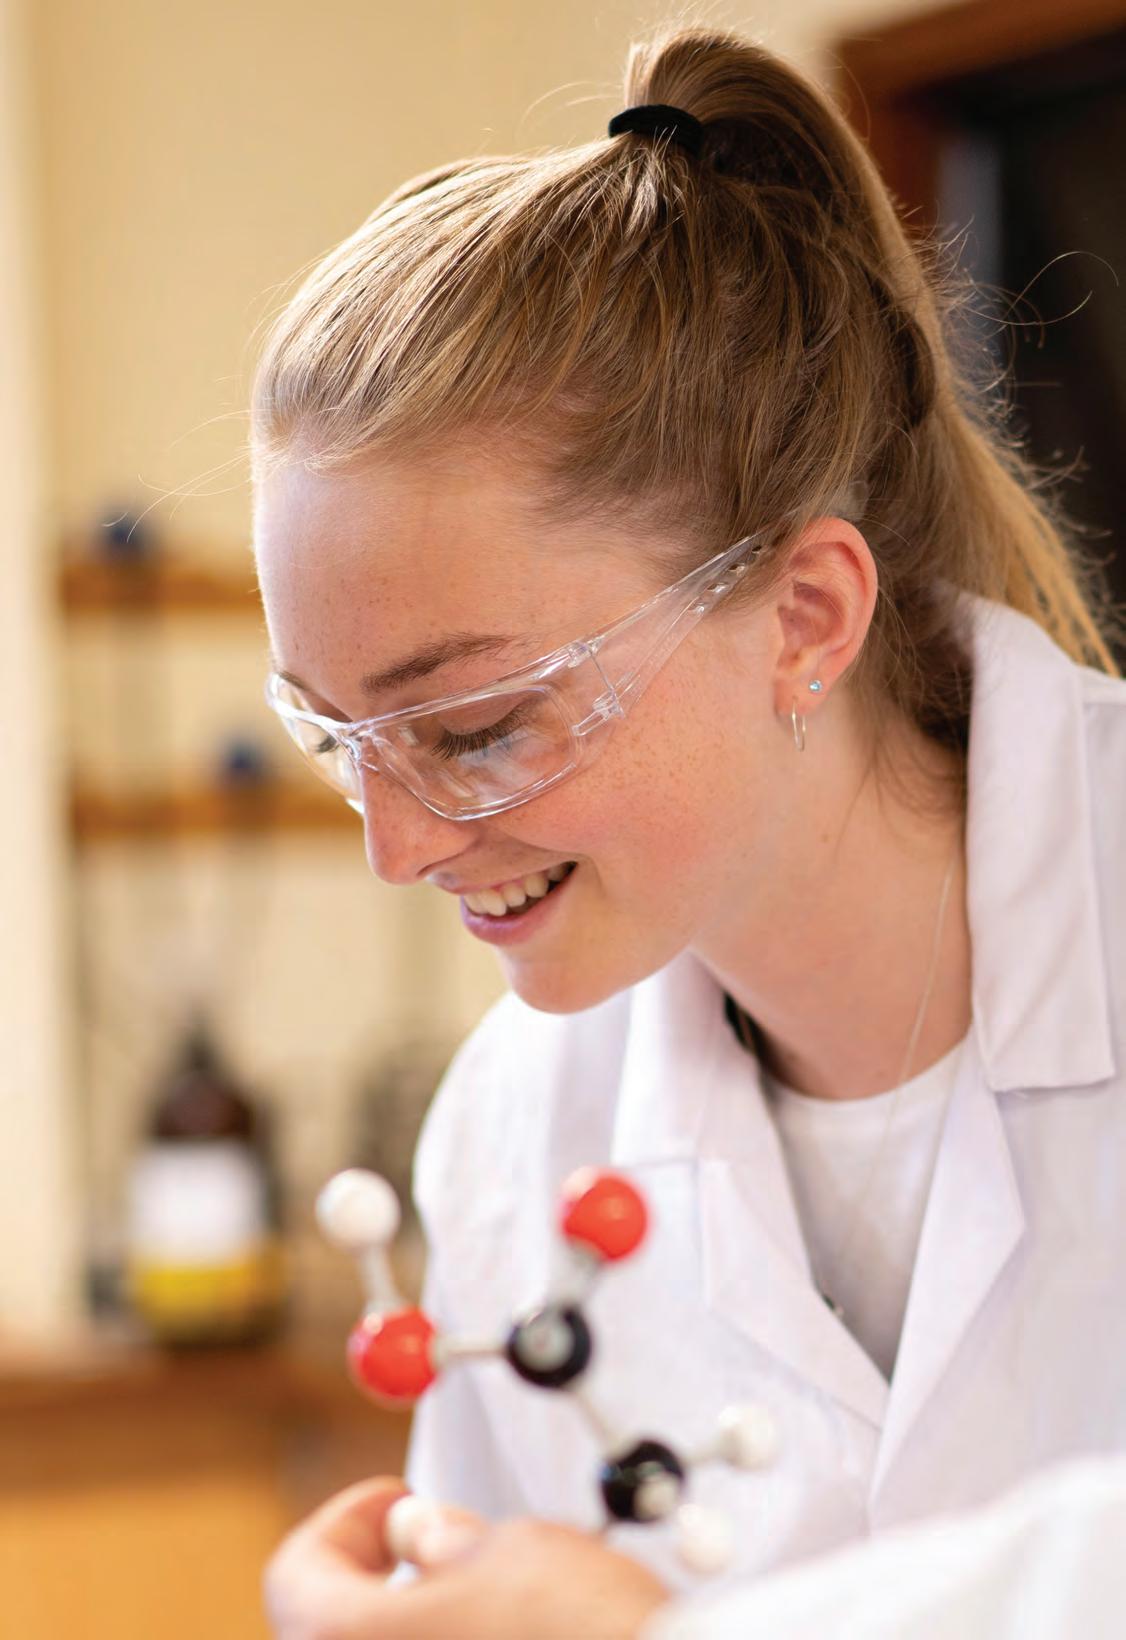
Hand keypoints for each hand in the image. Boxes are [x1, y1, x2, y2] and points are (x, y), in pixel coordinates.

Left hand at [264, 1476, 670, 1639]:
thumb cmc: (586, 1635)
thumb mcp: (517, 1551)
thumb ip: (447, 1539)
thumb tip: (421, 1534)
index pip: (297, 1574)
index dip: (345, 1521)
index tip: (395, 1499)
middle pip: (330, 1632)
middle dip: (379, 1579)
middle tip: (437, 1542)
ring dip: (418, 1627)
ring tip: (493, 1596)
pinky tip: (519, 1638)